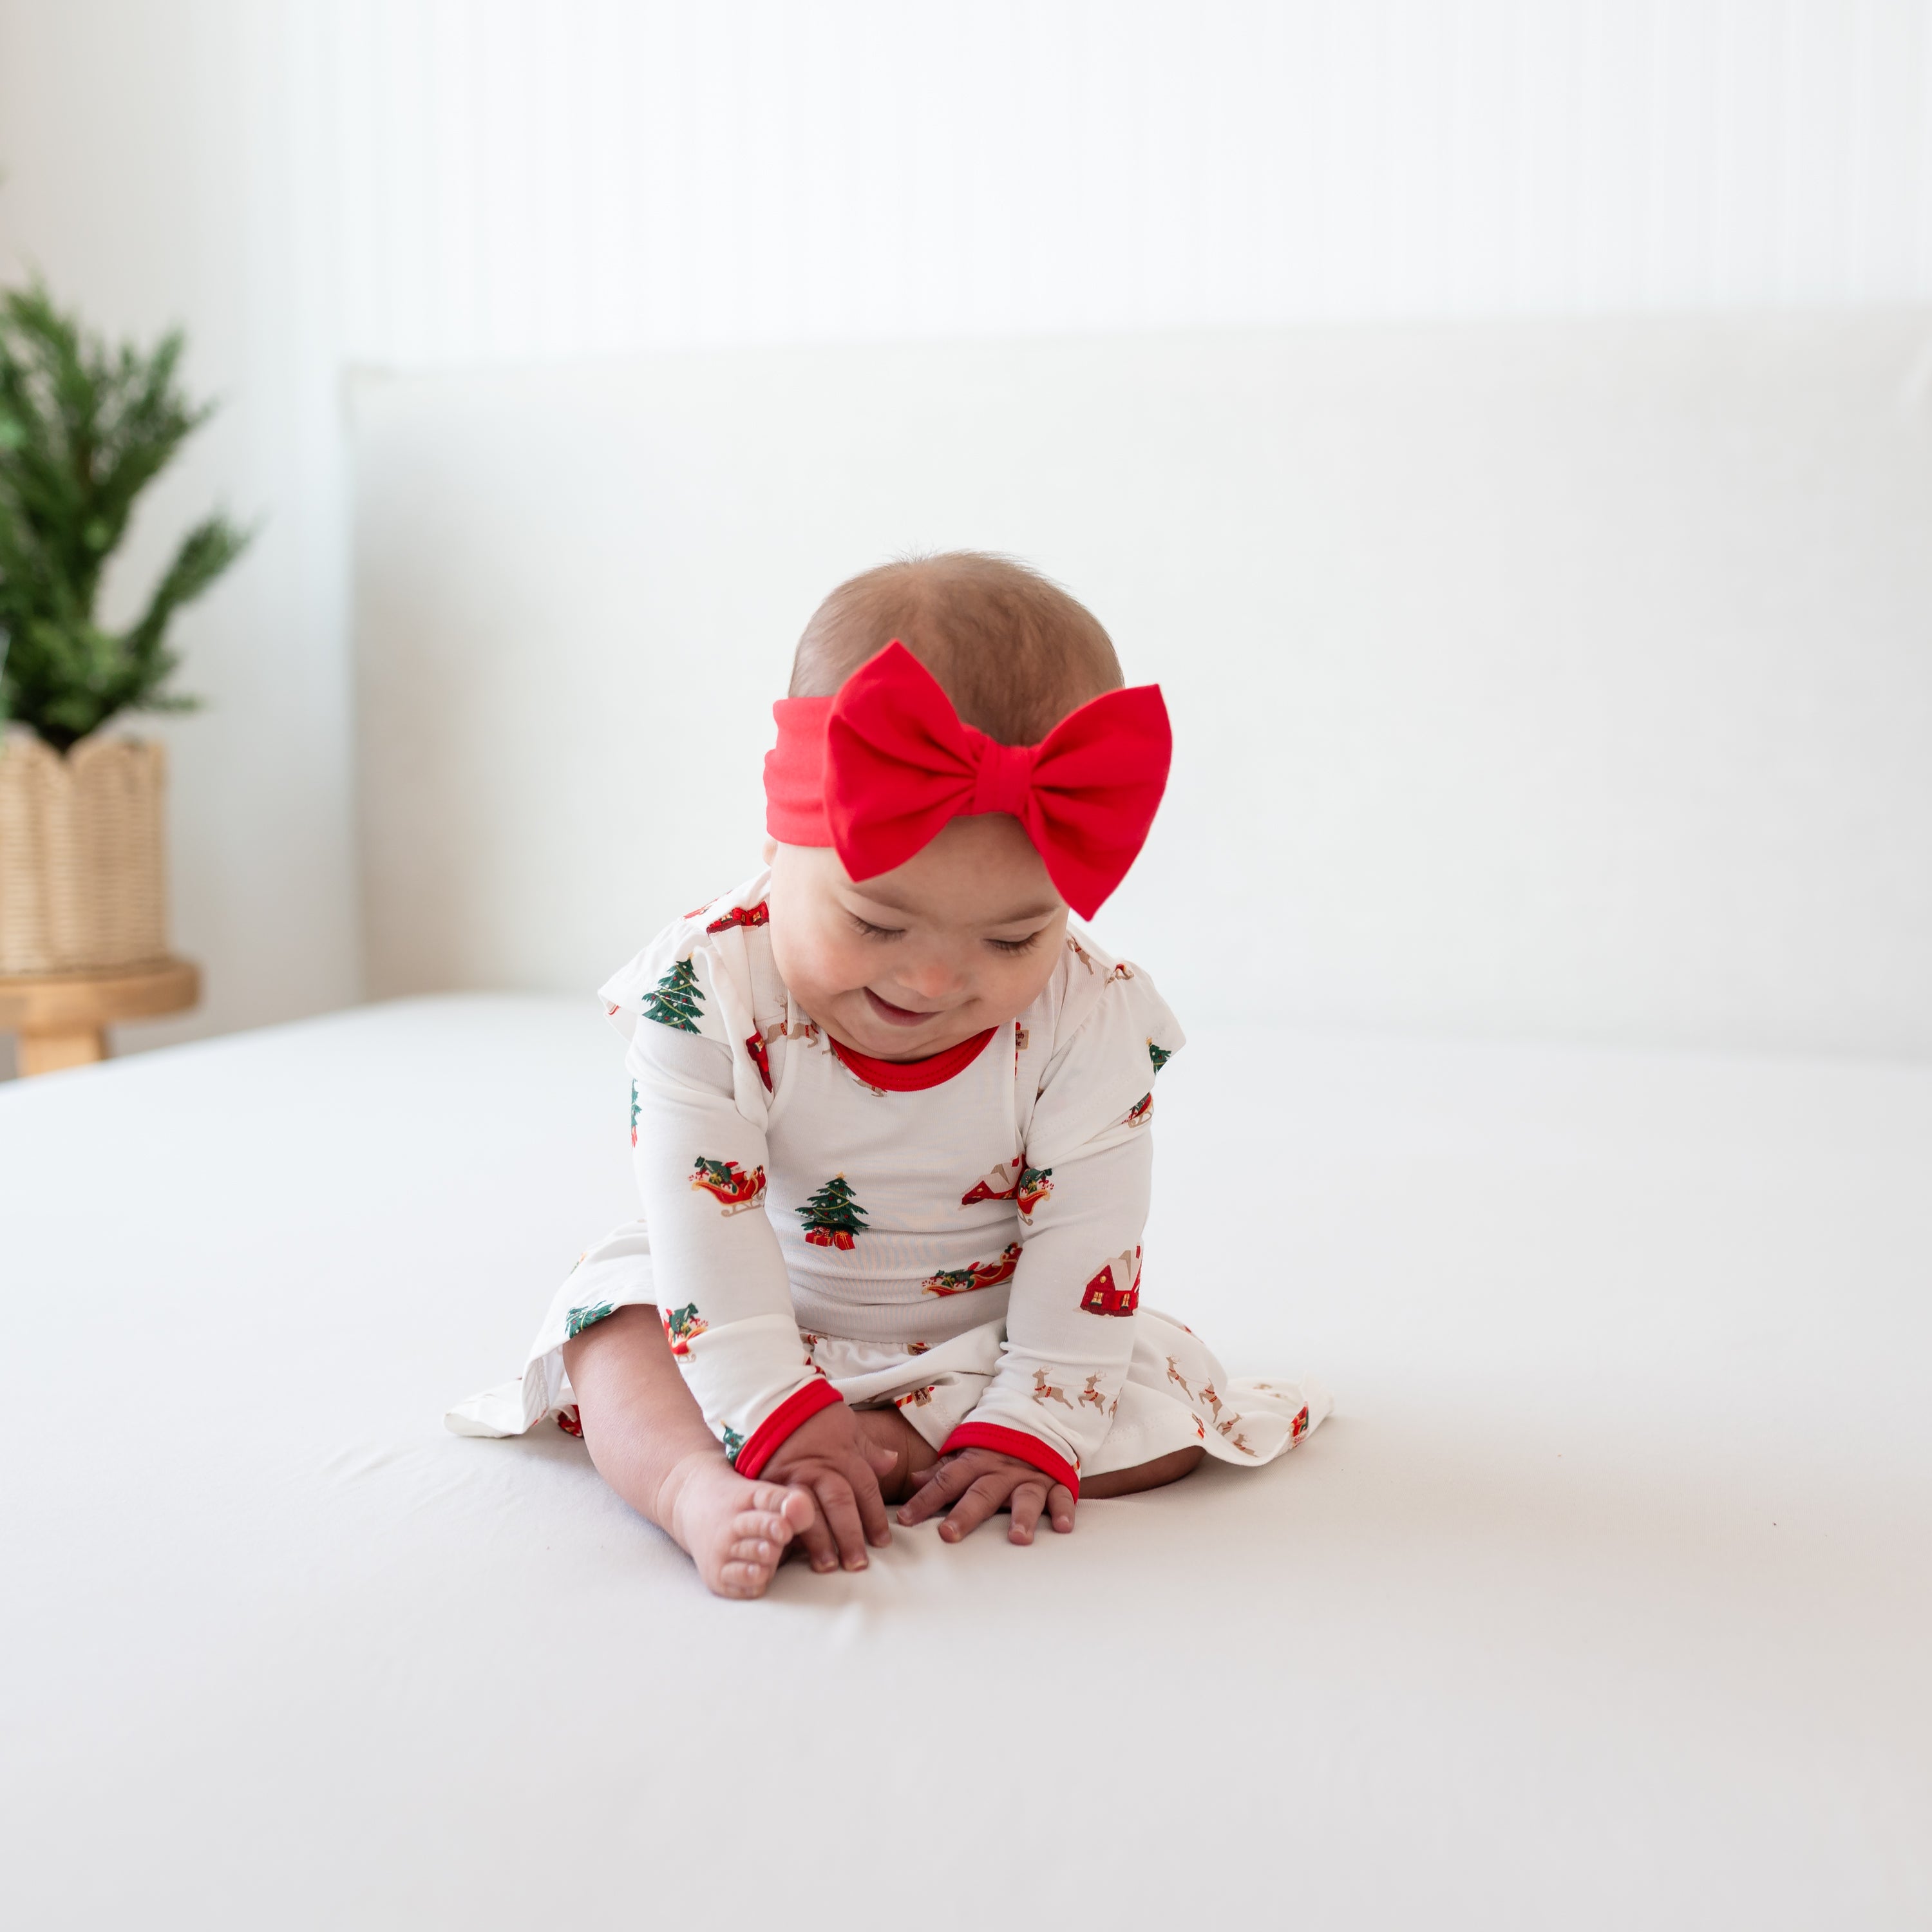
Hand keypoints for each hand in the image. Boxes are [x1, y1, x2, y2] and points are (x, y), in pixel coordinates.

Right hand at [756, 1400, 897, 1572]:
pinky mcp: (767, 1484)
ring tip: (827, 1565)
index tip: (883, 1542)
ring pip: (809, 1512)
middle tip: (858, 1564)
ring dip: (819, 1541)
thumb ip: (867, 1448)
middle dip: (850, 1535)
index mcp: (842, 1454)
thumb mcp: (846, 1423)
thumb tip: (891, 1461)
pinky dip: (787, 1531)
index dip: (875, 1517)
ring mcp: (791, 1477)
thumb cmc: (813, 1414)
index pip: (864, 1489)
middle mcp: (818, 1467)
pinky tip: (792, 1551)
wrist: (770, 1401)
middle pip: (839, 1504)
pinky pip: (778, 1511)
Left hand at [896, 1447, 1075, 1545]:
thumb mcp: (968, 1454)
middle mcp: (1002, 1470)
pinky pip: (1062, 1496)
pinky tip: (1062, 1527)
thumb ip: (943, 1471)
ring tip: (1017, 1538)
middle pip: (981, 1492)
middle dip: (965, 1513)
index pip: (946, 1480)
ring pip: (1025, 1497)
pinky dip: (1064, 1511)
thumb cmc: (997, 1449)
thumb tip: (913, 1480)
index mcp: (976, 1462)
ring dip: (1021, 1516)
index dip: (925, 1499)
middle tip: (948, 1534)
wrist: (1038, 1422)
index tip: (905, 1520)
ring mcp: (1031, 1477)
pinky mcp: (1056, 1482)